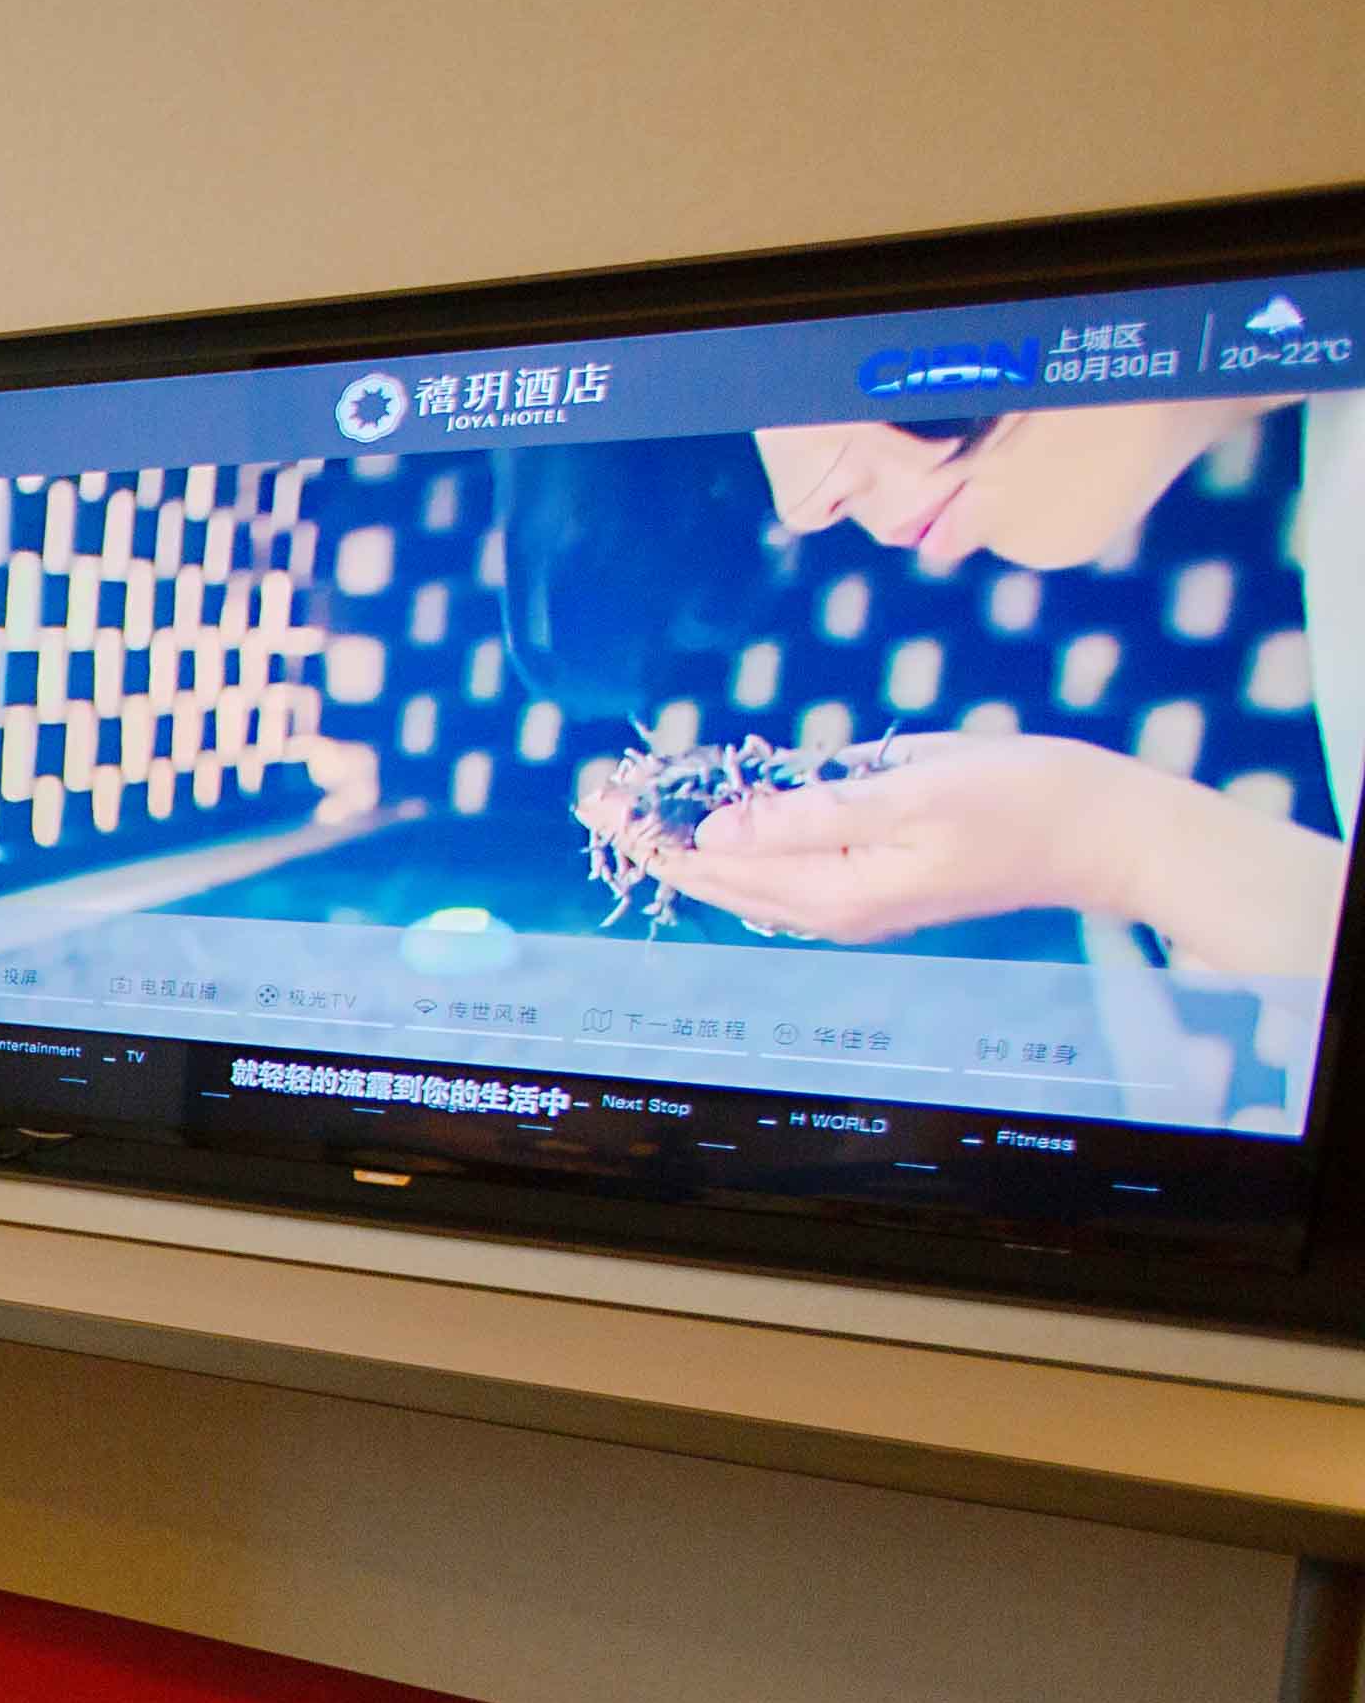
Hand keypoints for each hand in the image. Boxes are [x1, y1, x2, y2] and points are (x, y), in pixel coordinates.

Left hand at [662, 733, 1345, 981]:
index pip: (711, 864)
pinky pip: (789, 872)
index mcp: (833, 890)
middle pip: (718, 876)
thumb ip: (807, 815)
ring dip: (694, 842)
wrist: (1104, 832)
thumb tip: (718, 831)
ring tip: (640, 806)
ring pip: (749, 878)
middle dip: (656, 837)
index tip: (598, 795)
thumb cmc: (1019, 799)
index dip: (649, 829)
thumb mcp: (907, 792)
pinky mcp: (880, 887)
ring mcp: (857, 905)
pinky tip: (722, 822)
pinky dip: (745, 846)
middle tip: (598, 796)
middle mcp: (834, 910)